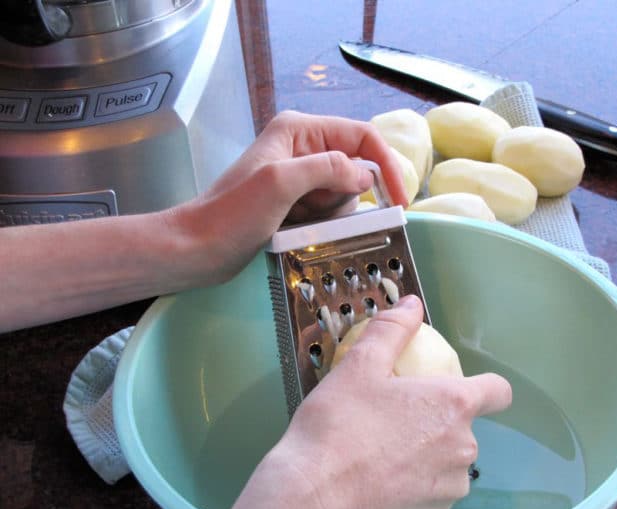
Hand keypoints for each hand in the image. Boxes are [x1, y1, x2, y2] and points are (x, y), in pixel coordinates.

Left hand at [166, 110, 406, 284]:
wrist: (197, 248)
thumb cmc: (231, 214)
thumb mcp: (281, 182)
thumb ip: (327, 168)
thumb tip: (365, 175)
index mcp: (298, 130)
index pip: (360, 135)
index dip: (384, 164)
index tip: (397, 199)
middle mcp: (301, 147)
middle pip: (354, 166)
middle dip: (346, 195)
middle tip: (318, 213)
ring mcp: (298, 177)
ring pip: (343, 194)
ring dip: (331, 214)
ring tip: (298, 223)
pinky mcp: (294, 203)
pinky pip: (327, 211)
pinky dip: (321, 225)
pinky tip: (294, 231)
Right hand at [205, 296, 511, 508]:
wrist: (315, 497)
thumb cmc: (339, 425)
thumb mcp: (359, 366)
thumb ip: (391, 330)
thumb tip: (412, 303)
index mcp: (453, 405)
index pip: (498, 391)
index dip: (484, 387)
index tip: (455, 389)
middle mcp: (464, 447)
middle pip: (463, 427)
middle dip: (437, 422)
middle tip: (392, 421)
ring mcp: (451, 487)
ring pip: (448, 463)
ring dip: (427, 456)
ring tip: (382, 454)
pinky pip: (432, 495)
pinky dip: (414, 487)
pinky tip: (379, 484)